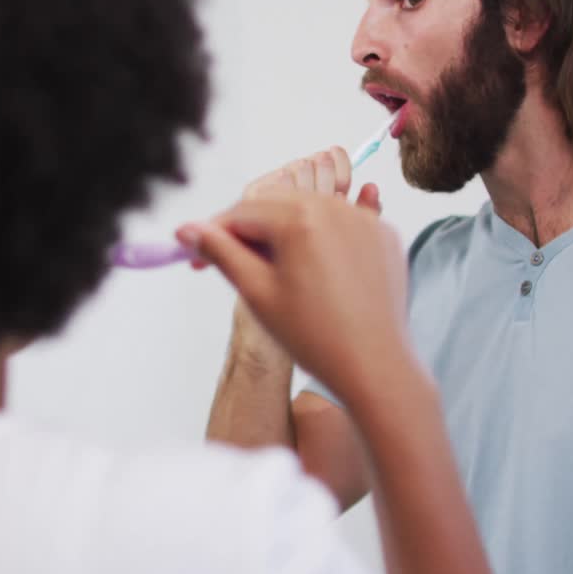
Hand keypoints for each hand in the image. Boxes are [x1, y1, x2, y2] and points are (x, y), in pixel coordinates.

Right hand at [179, 192, 411, 404]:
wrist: (376, 368)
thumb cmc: (316, 337)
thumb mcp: (257, 293)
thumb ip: (220, 252)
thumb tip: (188, 229)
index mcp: (300, 218)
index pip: (242, 212)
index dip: (214, 234)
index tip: (197, 256)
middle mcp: (336, 208)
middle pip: (276, 205)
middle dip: (250, 231)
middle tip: (233, 265)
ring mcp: (365, 220)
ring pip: (310, 212)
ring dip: (287, 233)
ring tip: (276, 273)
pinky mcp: (384, 235)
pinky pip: (343, 225)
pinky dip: (323, 239)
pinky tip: (314, 271)